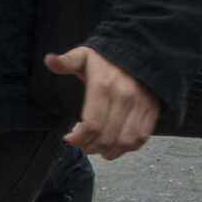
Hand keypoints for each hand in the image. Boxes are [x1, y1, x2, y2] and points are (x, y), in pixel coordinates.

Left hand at [45, 47, 160, 158]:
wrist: (140, 50)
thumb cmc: (106, 58)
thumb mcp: (83, 55)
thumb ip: (66, 61)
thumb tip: (49, 60)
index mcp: (103, 87)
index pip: (91, 126)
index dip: (79, 139)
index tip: (69, 138)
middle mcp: (124, 98)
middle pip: (107, 138)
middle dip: (90, 147)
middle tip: (83, 145)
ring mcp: (141, 105)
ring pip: (125, 142)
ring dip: (110, 152)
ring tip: (98, 148)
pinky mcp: (152, 110)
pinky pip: (142, 137)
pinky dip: (128, 147)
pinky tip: (116, 145)